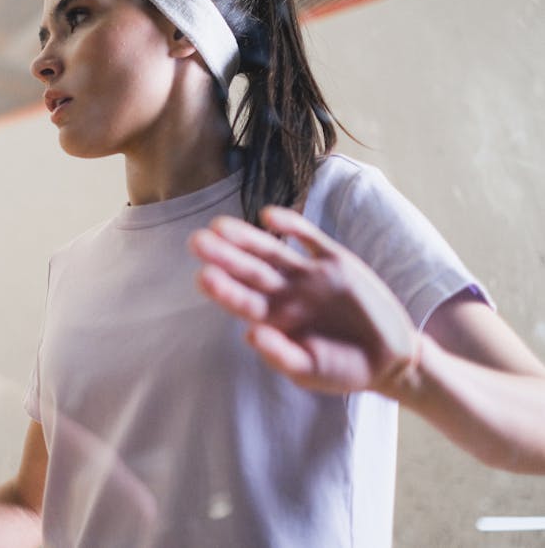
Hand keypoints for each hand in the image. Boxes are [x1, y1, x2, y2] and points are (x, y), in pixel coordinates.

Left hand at [188, 206, 419, 396]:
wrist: (390, 359)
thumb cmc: (342, 369)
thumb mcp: (311, 370)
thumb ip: (280, 354)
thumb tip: (249, 334)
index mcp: (274, 320)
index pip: (243, 301)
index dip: (223, 289)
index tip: (202, 276)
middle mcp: (285, 293)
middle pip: (250, 271)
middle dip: (224, 256)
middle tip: (196, 241)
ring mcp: (309, 275)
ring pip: (272, 251)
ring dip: (247, 238)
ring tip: (219, 226)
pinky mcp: (336, 261)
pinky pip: (311, 239)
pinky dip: (292, 225)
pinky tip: (269, 215)